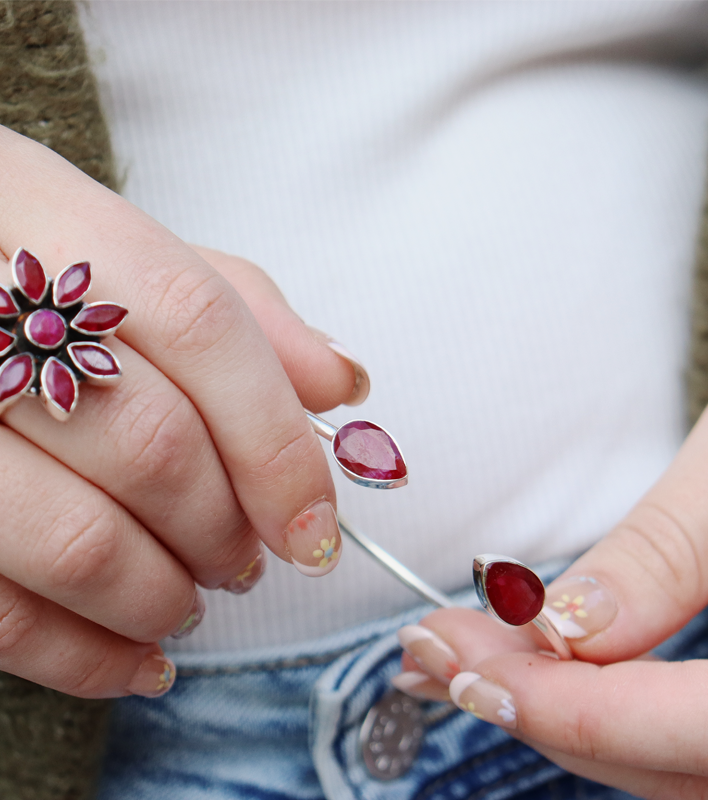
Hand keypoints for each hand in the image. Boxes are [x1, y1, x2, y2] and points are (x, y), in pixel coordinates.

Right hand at [0, 127, 362, 698]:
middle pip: (149, 438)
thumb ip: (245, 313)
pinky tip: (136, 659)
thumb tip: (342, 384)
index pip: (195, 320)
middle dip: (222, 525)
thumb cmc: (41, 288)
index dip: (273, 438)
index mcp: (36, 209)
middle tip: (247, 561)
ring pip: (75, 540)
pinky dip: (84, 656)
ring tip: (190, 600)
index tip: (315, 526)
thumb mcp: (134, 264)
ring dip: (161, 595)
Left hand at [398, 311, 707, 798]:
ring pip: (692, 765)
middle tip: (435, 656)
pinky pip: (701, 738)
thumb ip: (673, 546)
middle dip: (550, 715)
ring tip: (461, 663)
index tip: (468, 666)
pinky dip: (609, 713)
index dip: (586, 710)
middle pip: (698, 763)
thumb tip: (561, 628)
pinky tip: (537, 673)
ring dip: (566, 721)